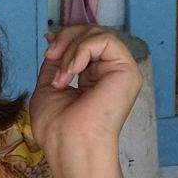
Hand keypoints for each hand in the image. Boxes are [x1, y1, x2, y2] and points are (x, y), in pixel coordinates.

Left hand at [28, 25, 142, 165]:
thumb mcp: (50, 85)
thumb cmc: (58, 127)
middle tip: (51, 56)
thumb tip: (55, 38)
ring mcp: (121, 71)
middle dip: (66, 39)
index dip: (66, 38)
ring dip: (72, 48)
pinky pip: (105, 40)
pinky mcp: (127, 70)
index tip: (49, 50)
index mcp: (95, 78)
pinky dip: (82, 50)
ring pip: (98, 34)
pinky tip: (72, 71)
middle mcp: (110, 72)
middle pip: (92, 33)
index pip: (85, 43)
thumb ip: (57, 62)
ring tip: (63, 74)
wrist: (69, 145)